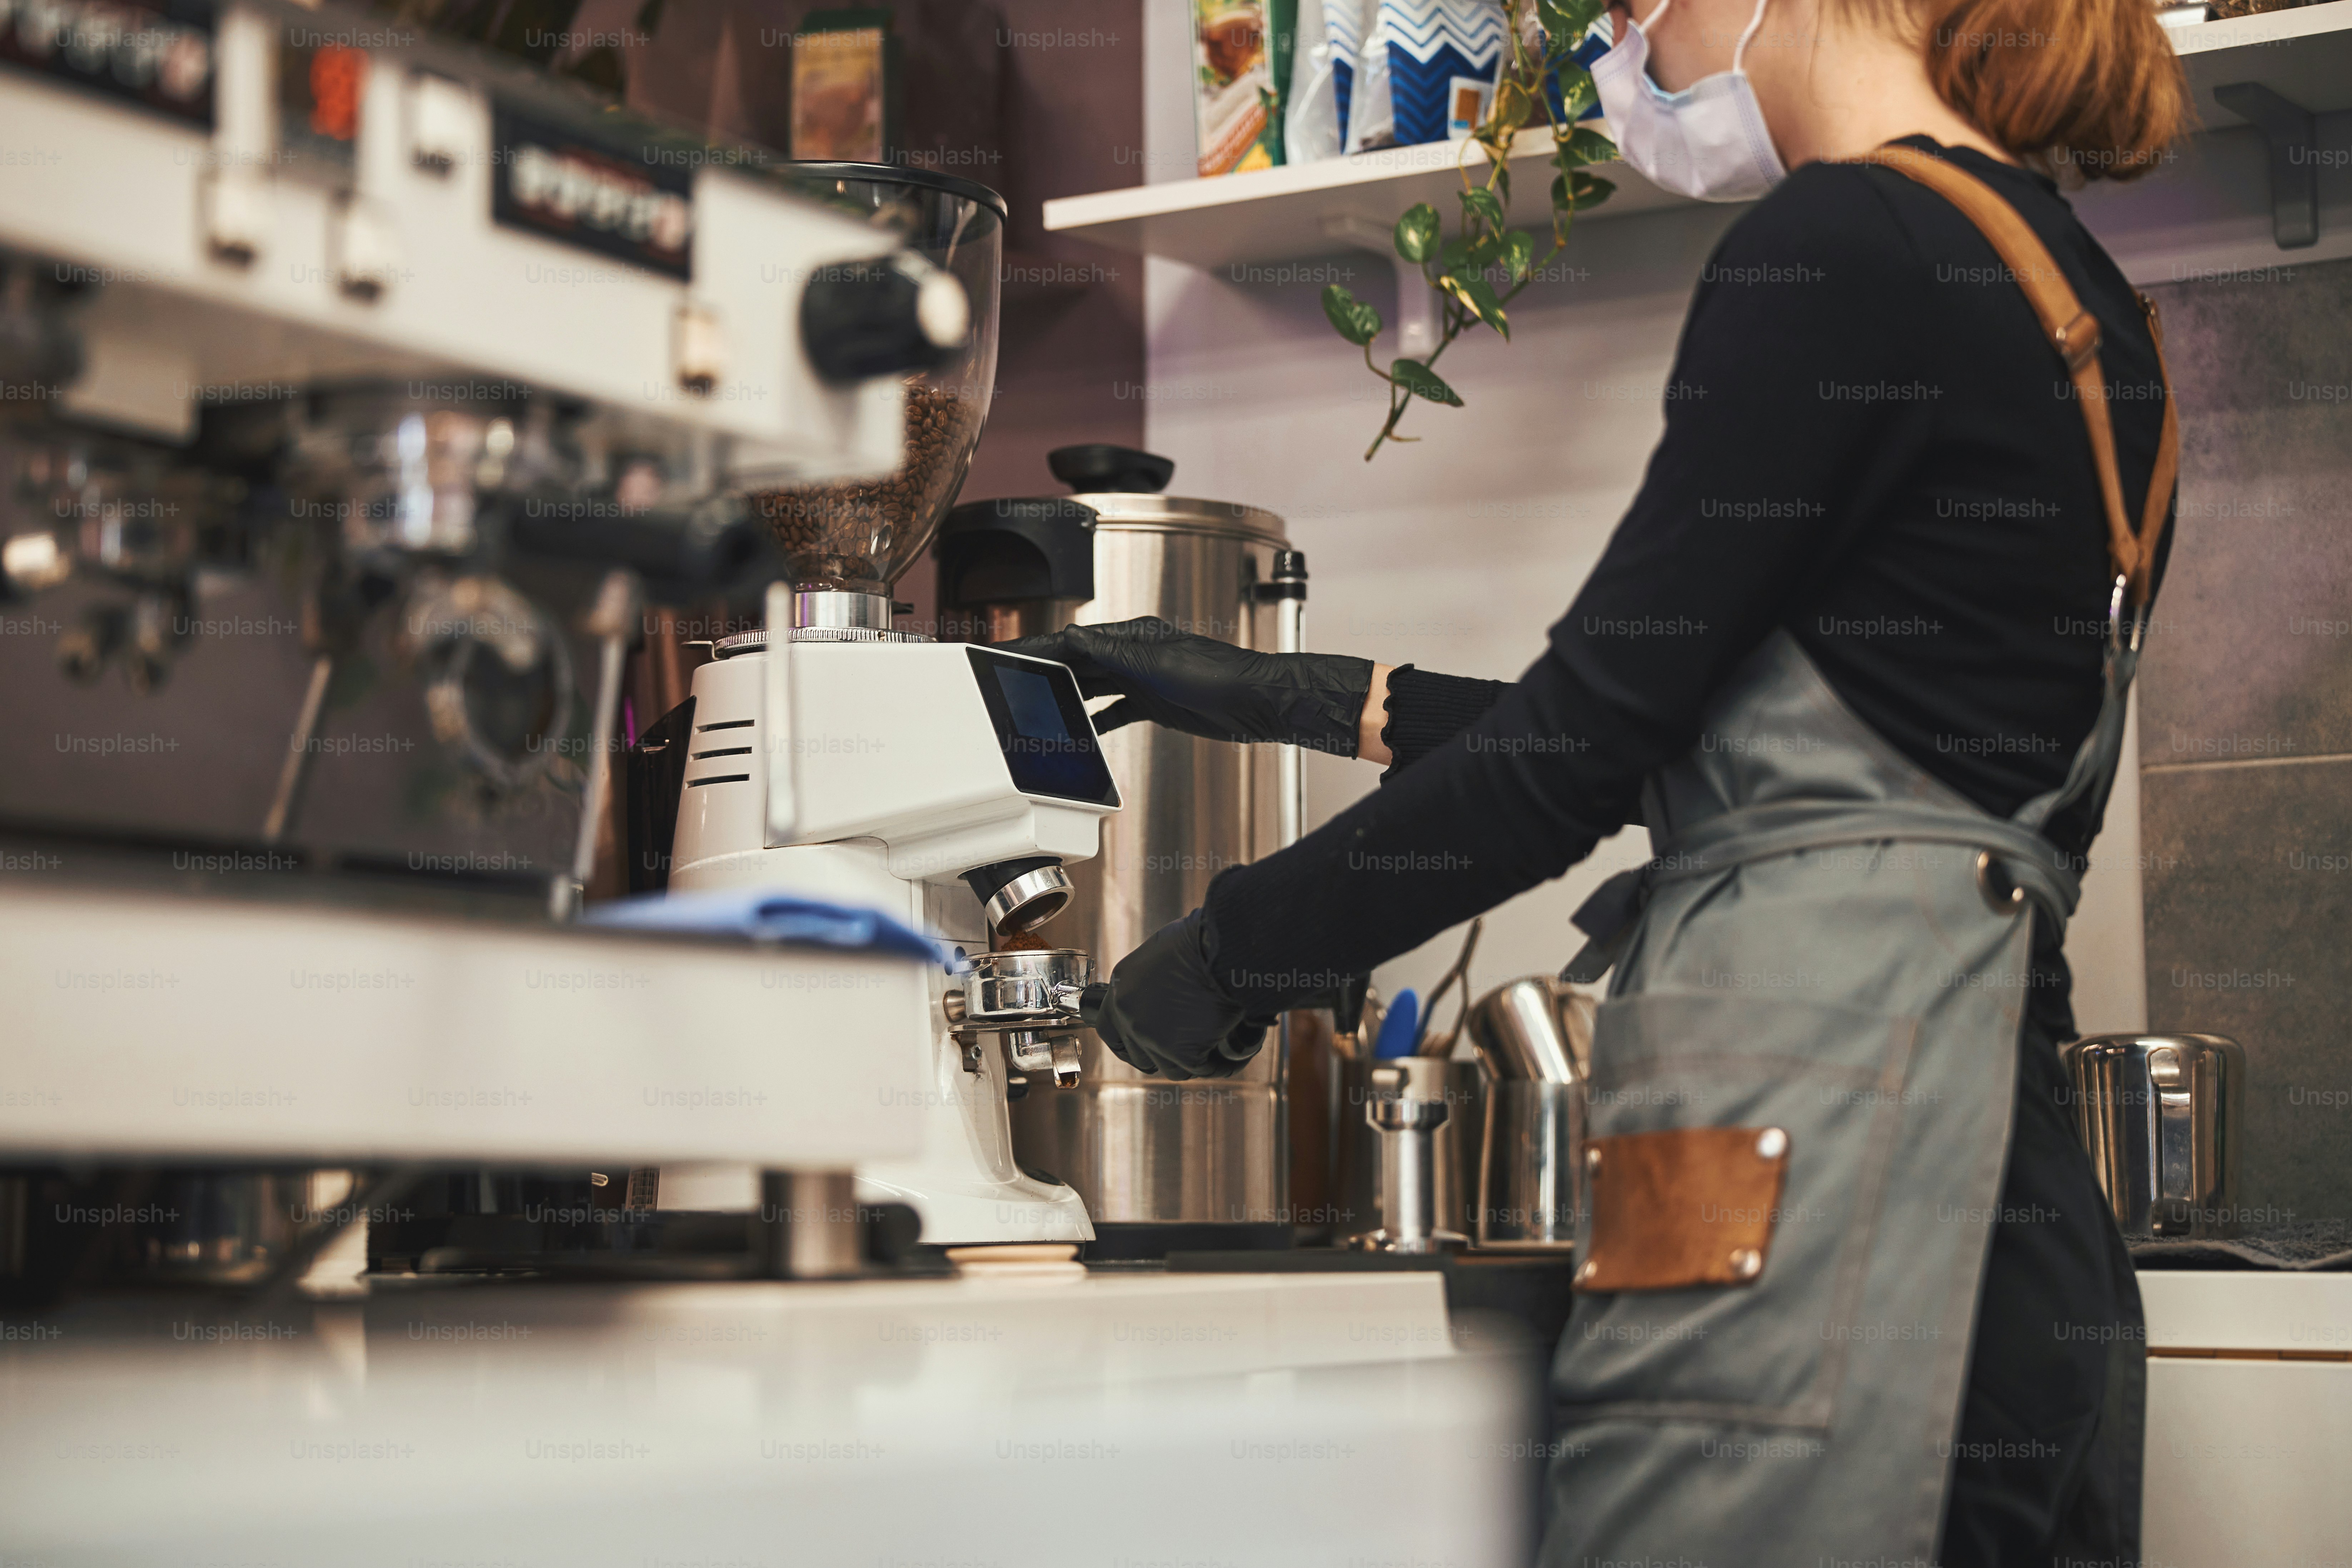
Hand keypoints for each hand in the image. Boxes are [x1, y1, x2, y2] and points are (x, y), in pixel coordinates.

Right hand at [998, 617, 1375, 756]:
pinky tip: (1080, 731)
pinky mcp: (1154, 702)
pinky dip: (1095, 720)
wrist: (1257, 703)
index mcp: (1132, 637)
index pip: (1074, 640)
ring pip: (1093, 685)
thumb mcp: (1160, 663)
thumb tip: (1073, 637)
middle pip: (1078, 662)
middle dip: (1044, 669)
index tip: (1010, 652)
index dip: (1039, 647)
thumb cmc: (1219, 676)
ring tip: (1035, 706)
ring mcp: (1144, 679)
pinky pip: (1115, 710)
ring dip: (1065, 695)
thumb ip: (1113, 652)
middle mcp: (1134, 654)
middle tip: (1011, 679)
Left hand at [1080, 905, 1273, 1080]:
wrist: (1222, 948)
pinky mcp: (1182, 1052)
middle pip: (1138, 1055)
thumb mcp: (1159, 956)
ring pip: (1171, 1067)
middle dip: (1160, 1056)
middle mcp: (1130, 1015)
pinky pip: (1200, 1068)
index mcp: (1121, 989)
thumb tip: (1166, 1000)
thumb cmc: (1199, 943)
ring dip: (1190, 1061)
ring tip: (1212, 1048)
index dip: (1127, 1043)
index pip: (1109, 1030)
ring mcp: (1153, 1037)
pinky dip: (1216, 1064)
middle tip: (1183, 1050)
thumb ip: (1151, 984)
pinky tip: (1229, 1055)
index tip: (1141, 1047)